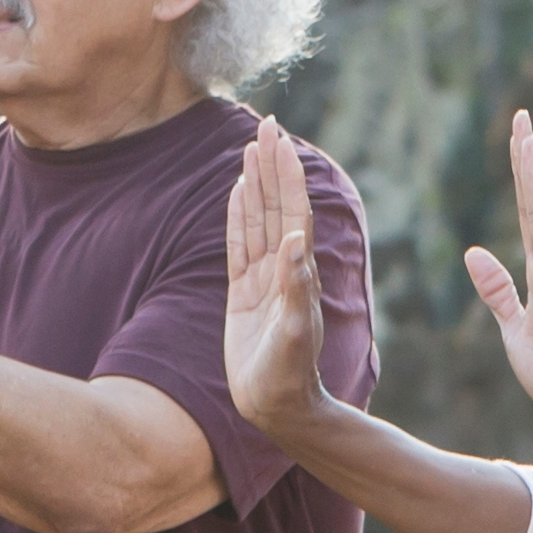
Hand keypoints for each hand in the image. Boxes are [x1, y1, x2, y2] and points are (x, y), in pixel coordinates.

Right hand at [223, 117, 335, 436]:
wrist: (278, 406)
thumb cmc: (290, 375)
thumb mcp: (293, 333)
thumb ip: (295, 289)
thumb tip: (293, 242)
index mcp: (297, 271)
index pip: (292, 211)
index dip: (286, 175)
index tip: (280, 139)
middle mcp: (282, 268)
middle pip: (275, 205)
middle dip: (271, 166)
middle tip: (267, 126)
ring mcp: (262, 279)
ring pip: (256, 220)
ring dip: (254, 184)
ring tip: (250, 149)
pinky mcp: (243, 294)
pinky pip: (238, 245)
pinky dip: (237, 216)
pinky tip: (236, 193)